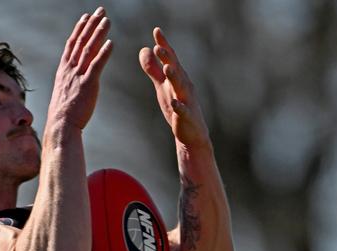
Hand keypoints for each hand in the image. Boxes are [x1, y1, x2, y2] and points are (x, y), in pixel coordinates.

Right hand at [47, 8, 112, 130]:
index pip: (72, 45)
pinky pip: (96, 65)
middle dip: (91, 25)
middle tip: (100, 11)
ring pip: (89, 49)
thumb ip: (70, 84)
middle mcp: (70, 70)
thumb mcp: (64, 95)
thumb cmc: (63, 116)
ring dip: (98, 33)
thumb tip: (75, 83)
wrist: (61, 126)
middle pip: (81, 42)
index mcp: (64, 71)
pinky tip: (111, 43)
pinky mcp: (87, 85)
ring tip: (107, 21)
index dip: (79, 29)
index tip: (85, 17)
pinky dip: (104, 53)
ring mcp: (78, 76)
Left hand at [139, 27, 209, 148]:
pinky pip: (183, 111)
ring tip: (167, 68)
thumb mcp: (162, 87)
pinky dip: (179, 107)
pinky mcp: (186, 117)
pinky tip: (174, 103)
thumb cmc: (177, 107)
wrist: (192, 134)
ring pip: (180, 87)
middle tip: (159, 46)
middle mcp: (183, 86)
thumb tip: (144, 50)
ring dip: (174, 77)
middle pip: (175, 69)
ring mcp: (186, 101)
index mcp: (177, 77)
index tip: (156, 30)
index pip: (170, 58)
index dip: (164, 45)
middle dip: (168, 58)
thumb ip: (153, 70)